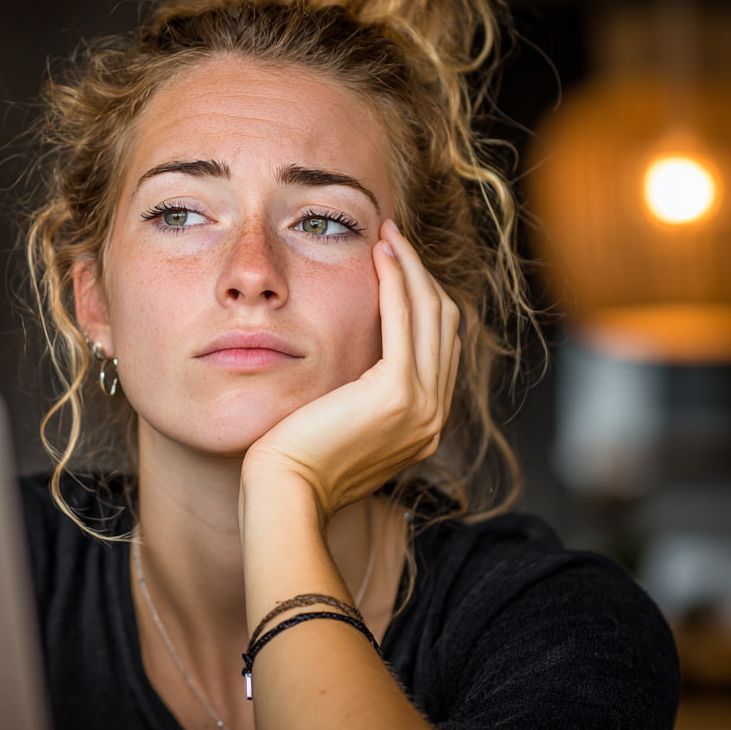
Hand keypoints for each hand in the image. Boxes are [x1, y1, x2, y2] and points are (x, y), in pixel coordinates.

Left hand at [241, 219, 460, 521]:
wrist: (286, 494)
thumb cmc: (297, 463)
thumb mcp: (342, 427)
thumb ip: (362, 400)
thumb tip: (354, 370)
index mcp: (425, 423)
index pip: (439, 345)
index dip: (422, 298)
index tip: (396, 264)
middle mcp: (435, 415)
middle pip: (444, 324)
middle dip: (421, 275)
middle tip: (393, 238)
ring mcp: (424, 406)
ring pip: (432, 315)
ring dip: (411, 268)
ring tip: (387, 235)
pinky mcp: (397, 393)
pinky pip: (406, 321)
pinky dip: (397, 281)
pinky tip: (380, 255)